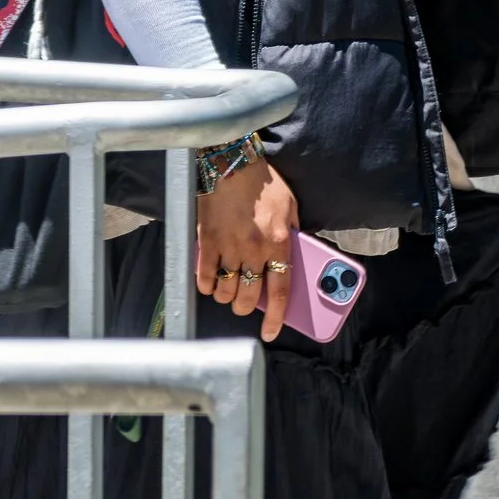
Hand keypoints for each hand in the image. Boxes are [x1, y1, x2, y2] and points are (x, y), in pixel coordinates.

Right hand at [194, 155, 296, 341]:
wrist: (232, 165)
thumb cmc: (264, 185)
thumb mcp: (291, 208)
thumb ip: (292, 235)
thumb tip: (292, 260)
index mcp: (279, 242)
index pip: (280, 290)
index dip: (276, 317)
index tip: (271, 332)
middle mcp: (254, 249)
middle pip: (249, 297)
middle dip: (247, 308)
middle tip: (247, 303)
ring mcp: (228, 248)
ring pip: (227, 293)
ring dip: (228, 297)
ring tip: (231, 289)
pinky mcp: (207, 243)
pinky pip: (206, 278)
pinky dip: (209, 287)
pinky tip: (213, 283)